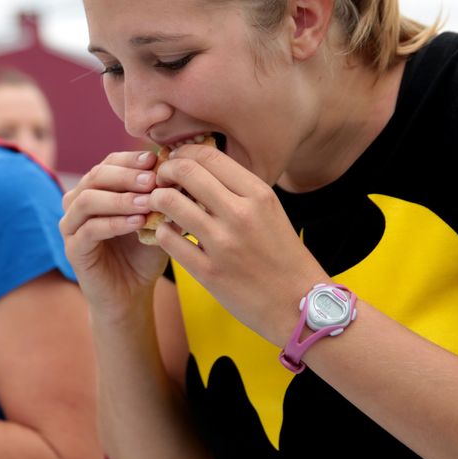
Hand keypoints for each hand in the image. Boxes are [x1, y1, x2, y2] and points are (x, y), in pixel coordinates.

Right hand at [60, 150, 170, 320]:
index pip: (109, 163)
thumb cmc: (144, 254)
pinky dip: (114, 223)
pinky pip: (89, 230)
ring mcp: (71, 226)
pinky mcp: (72, 249)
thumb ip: (163, 199)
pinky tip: (137, 223)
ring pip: (87, 200)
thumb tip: (181, 173)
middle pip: (95, 176)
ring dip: (119, 199)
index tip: (155, 159)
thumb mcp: (156, 221)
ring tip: (146, 203)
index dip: (131, 159)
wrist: (131, 294)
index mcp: (95, 190)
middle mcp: (77, 203)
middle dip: (126, 176)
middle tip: (153, 180)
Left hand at [149, 143, 326, 341]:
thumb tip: (199, 170)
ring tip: (159, 205)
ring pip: (170, 202)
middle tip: (160, 179)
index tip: (175, 160)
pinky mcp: (209, 272)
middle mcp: (241, 214)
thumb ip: (238, 190)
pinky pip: (168, 239)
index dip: (183, 153)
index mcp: (258, 195)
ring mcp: (223, 244)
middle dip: (165, 171)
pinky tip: (167, 233)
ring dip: (157, 199)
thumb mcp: (269, 212)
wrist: (301, 305)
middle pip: (185, 172)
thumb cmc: (283, 256)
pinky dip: (161, 231)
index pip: (209, 156)